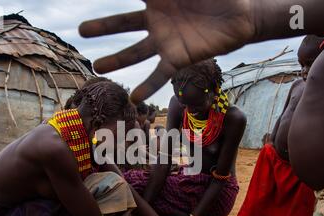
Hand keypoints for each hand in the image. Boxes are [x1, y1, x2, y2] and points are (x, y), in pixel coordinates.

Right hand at [79, 0, 254, 102]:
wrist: (241, 16)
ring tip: (98, 67)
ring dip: (117, 60)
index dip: (112, 2)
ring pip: (136, 53)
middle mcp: (157, 20)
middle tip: (82, 31)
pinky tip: (134, 98)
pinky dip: (147, 87)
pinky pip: (160, 74)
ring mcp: (166, 41)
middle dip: (103, 27)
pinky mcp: (179, 59)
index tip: (88, 14)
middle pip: (124, 24)